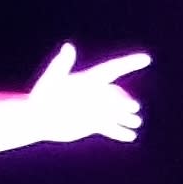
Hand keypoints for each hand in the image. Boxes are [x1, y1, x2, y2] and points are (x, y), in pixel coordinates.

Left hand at [24, 44, 150, 144]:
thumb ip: (61, 64)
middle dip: (126, 101)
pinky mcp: (92, 123)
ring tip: (135, 123)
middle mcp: (94, 93)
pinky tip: (130, 136)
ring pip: (116, 112)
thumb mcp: (52, 80)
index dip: (130, 63)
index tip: (146, 59)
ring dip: (126, 117)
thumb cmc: (41, 97)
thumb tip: (68, 46)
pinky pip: (110, 127)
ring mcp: (94, 109)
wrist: (36, 119)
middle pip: (116, 94)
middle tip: (132, 108)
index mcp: (88, 80)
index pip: (113, 69)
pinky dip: (119, 132)